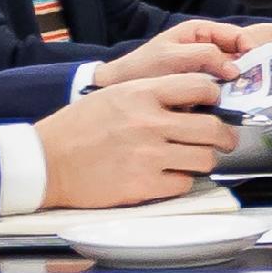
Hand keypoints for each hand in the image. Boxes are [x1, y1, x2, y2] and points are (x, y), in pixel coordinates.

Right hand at [34, 71, 237, 208]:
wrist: (47, 162)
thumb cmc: (78, 127)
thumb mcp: (115, 95)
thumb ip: (153, 93)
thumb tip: (193, 100)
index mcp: (141, 94)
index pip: (200, 87)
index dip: (214, 96)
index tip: (214, 104)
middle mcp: (149, 123)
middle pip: (212, 128)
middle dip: (224, 136)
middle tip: (224, 140)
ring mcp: (148, 156)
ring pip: (204, 159)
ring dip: (203, 160)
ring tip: (195, 159)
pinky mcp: (143, 185)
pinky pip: (184, 184)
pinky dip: (181, 181)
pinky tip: (169, 176)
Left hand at [88, 19, 259, 88]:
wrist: (117, 90)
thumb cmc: (141, 68)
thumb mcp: (173, 57)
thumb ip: (205, 56)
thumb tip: (236, 70)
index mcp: (202, 32)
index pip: (238, 35)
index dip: (251, 49)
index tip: (257, 66)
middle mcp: (207, 48)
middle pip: (240, 56)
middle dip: (250, 69)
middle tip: (258, 85)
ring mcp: (205, 69)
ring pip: (233, 75)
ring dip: (240, 86)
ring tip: (247, 98)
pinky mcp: (201, 89)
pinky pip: (222, 90)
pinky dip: (228, 97)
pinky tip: (231, 107)